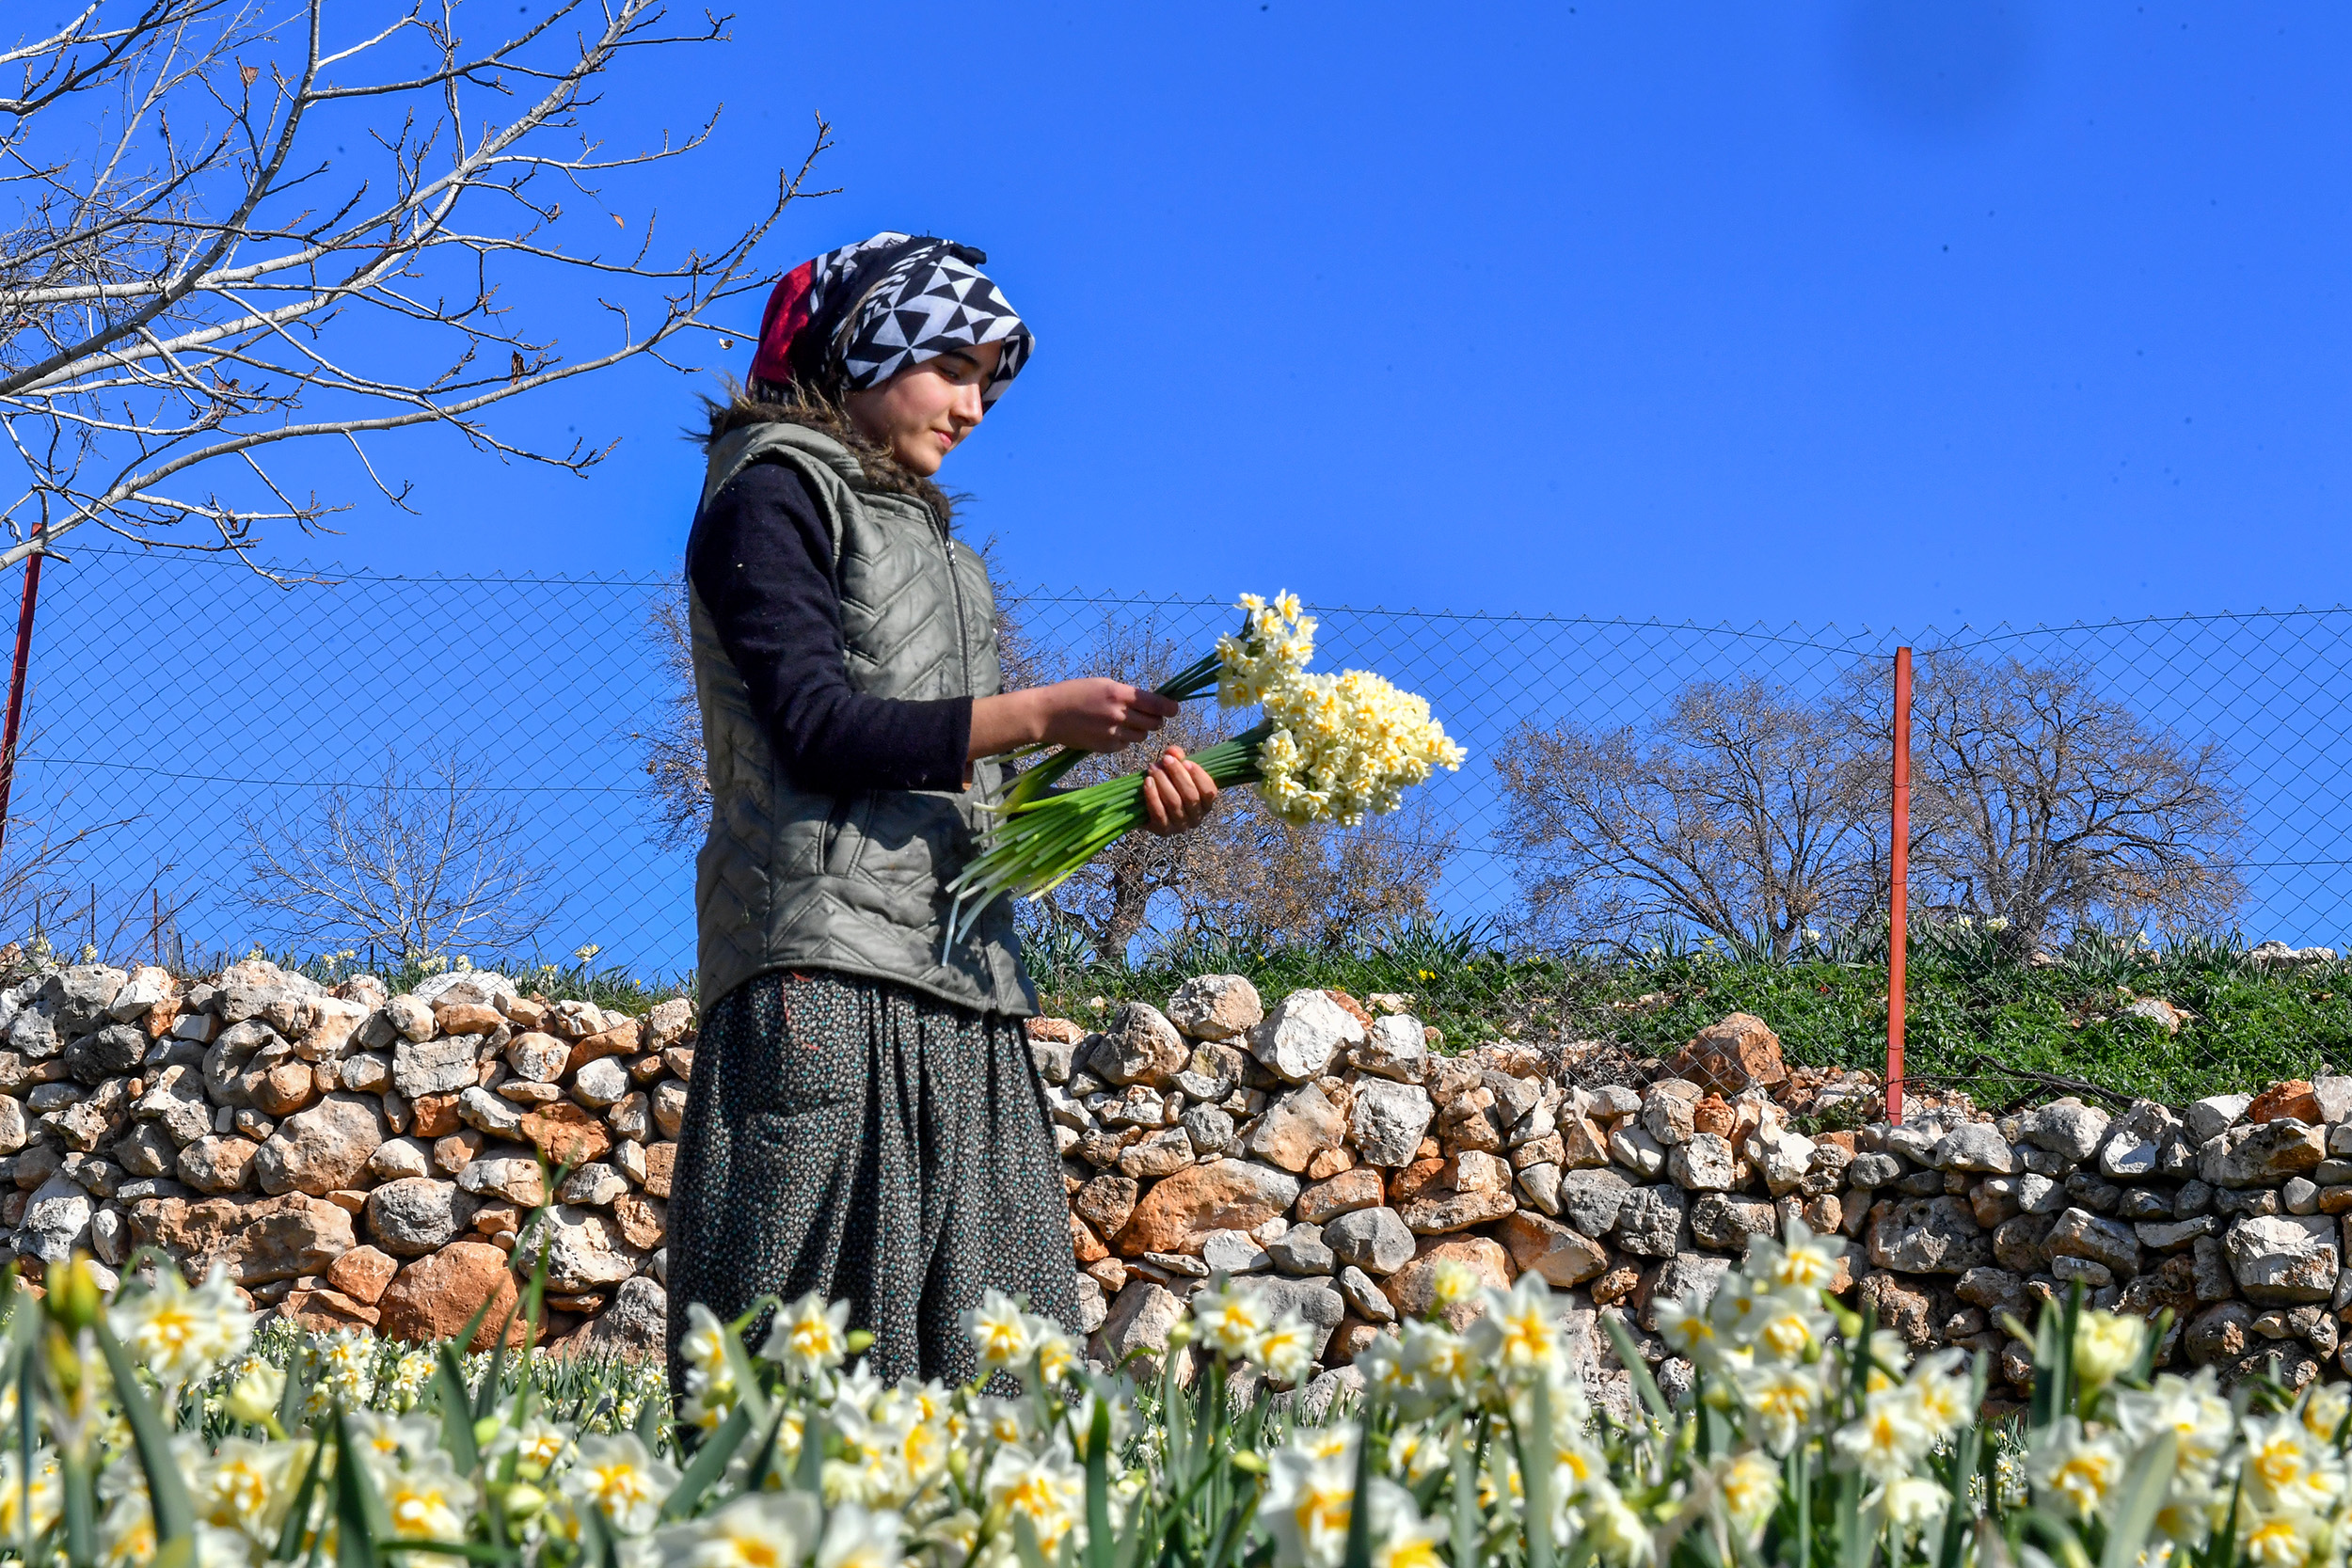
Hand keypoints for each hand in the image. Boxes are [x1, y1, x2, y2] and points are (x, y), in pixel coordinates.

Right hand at [971, 679, 1179, 758]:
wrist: (1048, 714)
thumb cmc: (1074, 694)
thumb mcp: (1102, 685)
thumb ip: (1127, 694)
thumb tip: (1151, 702)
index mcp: (1119, 694)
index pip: (1156, 703)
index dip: (1169, 707)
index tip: (1175, 709)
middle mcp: (1119, 714)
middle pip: (1154, 723)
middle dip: (1154, 720)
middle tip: (1148, 716)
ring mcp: (1112, 733)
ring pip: (1142, 736)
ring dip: (1139, 731)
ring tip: (1125, 723)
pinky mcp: (1105, 747)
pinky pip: (1125, 746)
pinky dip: (1124, 740)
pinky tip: (1110, 732)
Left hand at [1140, 746, 1217, 835]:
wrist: (1146, 805)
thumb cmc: (1167, 784)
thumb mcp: (1174, 768)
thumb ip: (1176, 757)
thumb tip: (1174, 752)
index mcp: (1206, 803)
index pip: (1209, 791)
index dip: (1199, 776)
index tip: (1186, 762)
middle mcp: (1196, 818)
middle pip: (1190, 795)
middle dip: (1177, 775)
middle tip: (1165, 760)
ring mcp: (1180, 826)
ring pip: (1174, 803)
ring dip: (1163, 782)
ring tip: (1153, 768)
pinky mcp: (1163, 830)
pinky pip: (1159, 813)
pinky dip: (1152, 796)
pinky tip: (1147, 782)